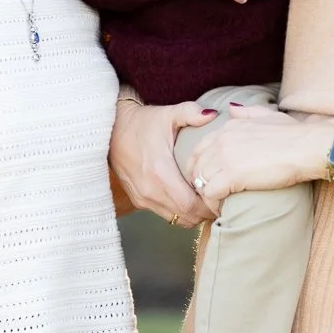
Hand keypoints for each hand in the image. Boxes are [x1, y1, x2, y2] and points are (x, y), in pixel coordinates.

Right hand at [112, 96, 217, 225]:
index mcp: (159, 172)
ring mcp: (142, 198)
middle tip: (218, 200)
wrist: (111, 130)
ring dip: (192, 214)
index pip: (189, 205)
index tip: (222, 198)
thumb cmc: (142, 123)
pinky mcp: (138, 201)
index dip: (209, 207)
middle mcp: (150, 190)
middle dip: (205, 213)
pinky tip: (187, 198)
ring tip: (205, 200)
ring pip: (175, 219)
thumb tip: (214, 114)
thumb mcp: (167, 114)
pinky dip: (179, 211)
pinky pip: (164, 214)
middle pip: (186, 217)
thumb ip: (191, 112)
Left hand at [183, 106, 333, 212]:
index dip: (201, 168)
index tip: (211, 181)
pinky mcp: (232, 175)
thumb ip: (247, 113)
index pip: (199, 149)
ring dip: (207, 196)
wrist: (308, 147)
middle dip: (201, 184)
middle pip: (196, 167)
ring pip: (200, 182)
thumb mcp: (268, 115)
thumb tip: (232, 109)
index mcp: (229, 127)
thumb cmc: (295, 134)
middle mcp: (222, 139)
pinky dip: (214, 205)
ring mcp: (225, 157)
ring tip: (220, 206)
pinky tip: (224, 210)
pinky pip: (210, 194)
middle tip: (214, 197)